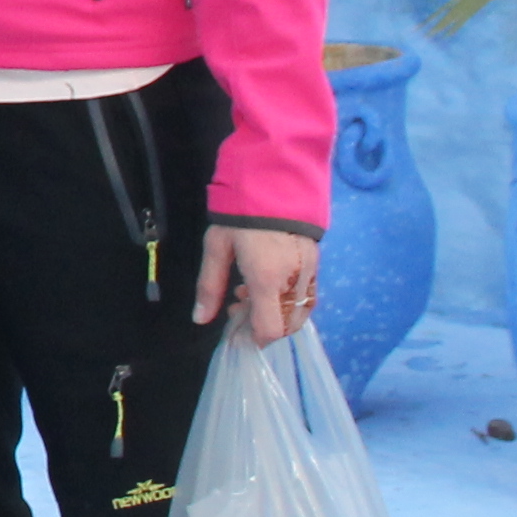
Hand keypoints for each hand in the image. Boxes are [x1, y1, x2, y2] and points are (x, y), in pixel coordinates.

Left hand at [198, 225, 321, 344]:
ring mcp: (310, 271)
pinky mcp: (317, 260)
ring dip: (277, 312)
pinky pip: (308, 294)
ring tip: (249, 292)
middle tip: (238, 306)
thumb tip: (200, 319)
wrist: (274, 178)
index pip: (270, 329)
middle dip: (264, 325)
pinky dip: (290, 299)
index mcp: (268, 279)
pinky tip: (268, 283)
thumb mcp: (217, 246)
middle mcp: (294, 280)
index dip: (255, 339)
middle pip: (287, 325)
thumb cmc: (240, 213)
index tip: (239, 333)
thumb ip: (210, 285)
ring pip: (300, 311)